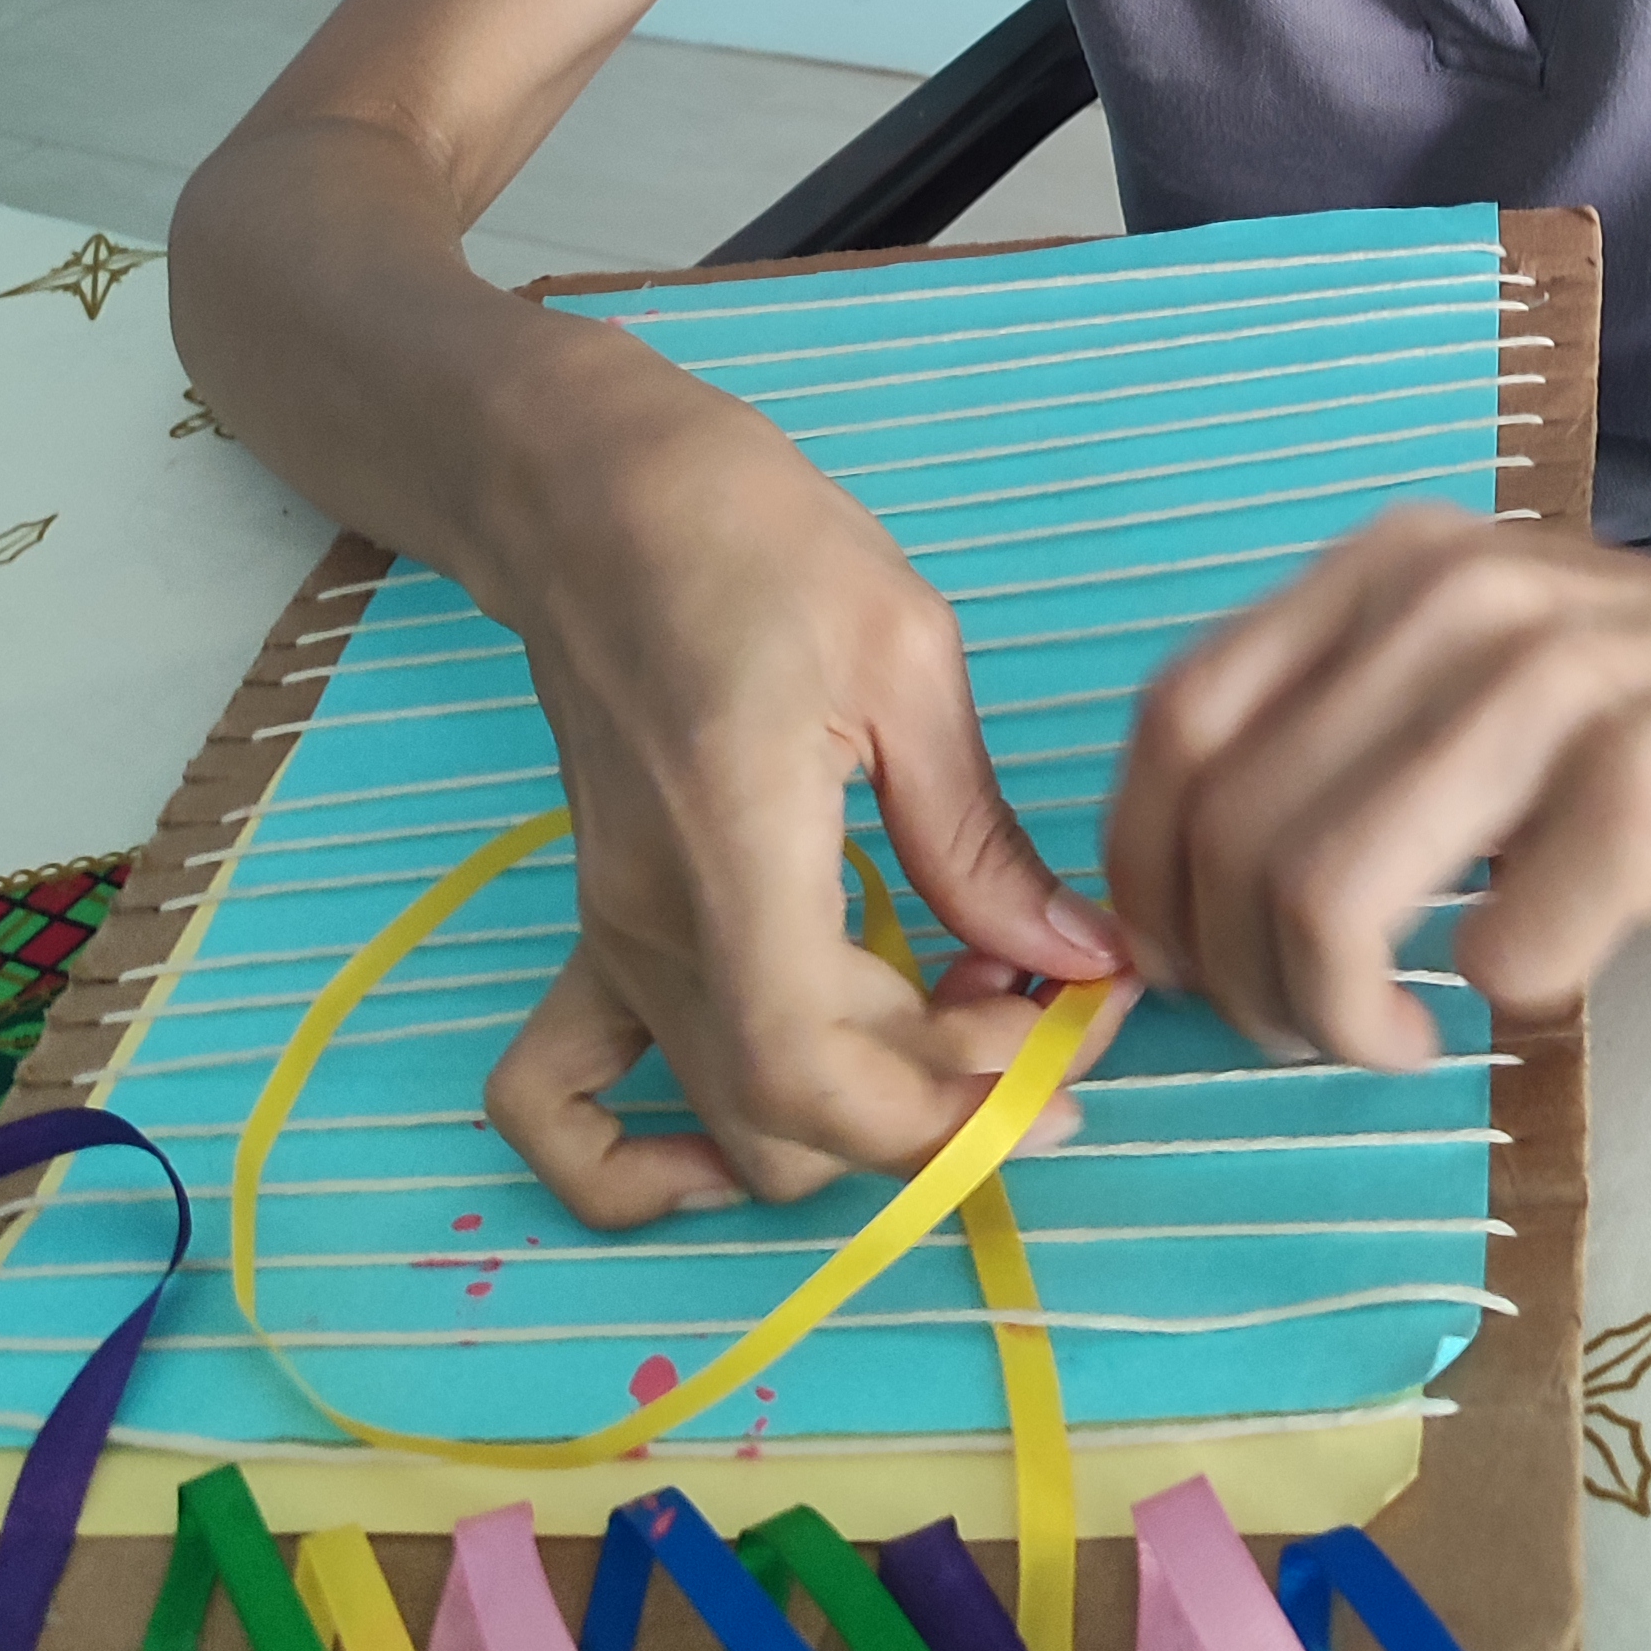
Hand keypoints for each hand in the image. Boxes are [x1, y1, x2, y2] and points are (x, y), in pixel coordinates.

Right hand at [479, 349, 1128, 1225]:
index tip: (1063, 1050)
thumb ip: (977, 839)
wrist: (595, 491)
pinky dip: (656, 1158)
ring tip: (964, 1012)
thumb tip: (1076, 957)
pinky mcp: (605, 925)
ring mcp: (615, 938)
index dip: (949, 1109)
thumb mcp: (907, 659)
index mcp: (732, 861)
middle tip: (1055, 1013)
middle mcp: (655, 931)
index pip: (814, 1081)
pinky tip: (778, 1105)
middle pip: (784, 1123)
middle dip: (942, 1105)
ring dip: (857, 1110)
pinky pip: (573, 1098)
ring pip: (725, 1123)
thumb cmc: (752, 540)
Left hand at [1102, 505, 1650, 1064]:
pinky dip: (1506, 992)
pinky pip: (1508, 946)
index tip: (1183, 965)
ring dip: (1335, 1015)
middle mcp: (1450, 597)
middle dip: (1235, 978)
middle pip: (1233, 830)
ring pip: (1328, 895)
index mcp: (1386, 566)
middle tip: (1301, 1036)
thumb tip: (1185, 897)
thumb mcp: (1476, 649)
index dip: (1144, 873)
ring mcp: (1552, 683)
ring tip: (1393, 1043)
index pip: (1176, 725)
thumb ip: (1343, 726)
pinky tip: (1543, 970)